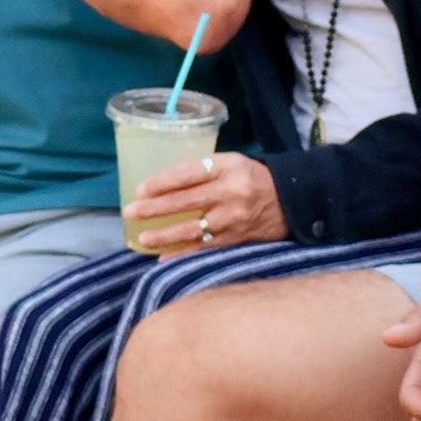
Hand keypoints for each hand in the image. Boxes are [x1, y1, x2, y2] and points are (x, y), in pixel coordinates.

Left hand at [120, 152, 285, 253]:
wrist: (290, 199)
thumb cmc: (252, 178)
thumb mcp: (231, 163)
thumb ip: (202, 171)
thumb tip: (163, 184)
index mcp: (227, 167)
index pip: (188, 174)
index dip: (161, 182)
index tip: (140, 190)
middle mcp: (231, 192)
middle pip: (185, 201)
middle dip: (154, 208)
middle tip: (130, 212)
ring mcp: (234, 219)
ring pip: (193, 229)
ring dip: (164, 235)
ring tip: (142, 238)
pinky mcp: (238, 239)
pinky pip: (205, 247)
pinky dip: (183, 253)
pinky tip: (164, 258)